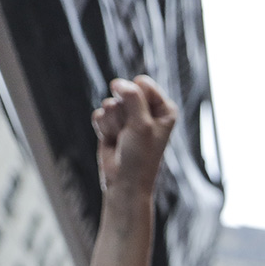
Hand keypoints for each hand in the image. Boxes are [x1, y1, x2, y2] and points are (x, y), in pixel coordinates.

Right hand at [92, 75, 177, 194]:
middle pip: (124, 91)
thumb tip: (117, 82)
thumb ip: (132, 97)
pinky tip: (112, 141)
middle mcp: (147, 111)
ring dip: (113, 123)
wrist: (124, 182)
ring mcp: (128, 117)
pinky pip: (100, 114)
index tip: (142, 122)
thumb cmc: (140, 156)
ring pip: (110, 103)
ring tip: (122, 139)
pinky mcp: (112, 124)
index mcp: (164, 109)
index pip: (143, 84)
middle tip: (130, 134)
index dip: (137, 99)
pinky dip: (103, 127)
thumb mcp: (142, 124)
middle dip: (122, 113)